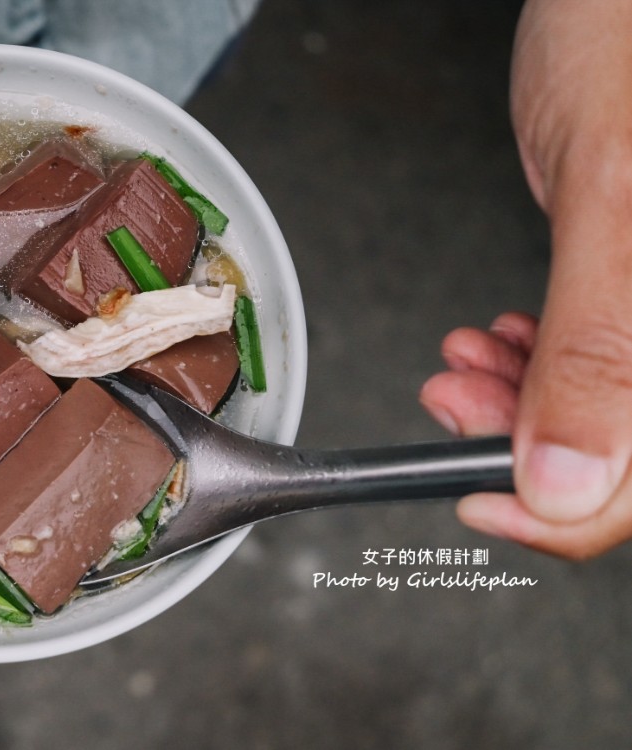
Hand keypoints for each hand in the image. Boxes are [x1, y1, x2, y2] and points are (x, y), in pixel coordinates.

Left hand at [419, 0, 631, 558]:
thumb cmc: (631, 35)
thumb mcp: (612, 197)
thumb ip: (598, 348)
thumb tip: (568, 482)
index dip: (566, 513)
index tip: (481, 500)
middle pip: (625, 455)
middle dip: (524, 444)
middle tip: (454, 405)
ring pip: (603, 409)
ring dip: (519, 402)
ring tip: (461, 368)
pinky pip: (597, 355)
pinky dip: (536, 359)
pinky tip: (498, 338)